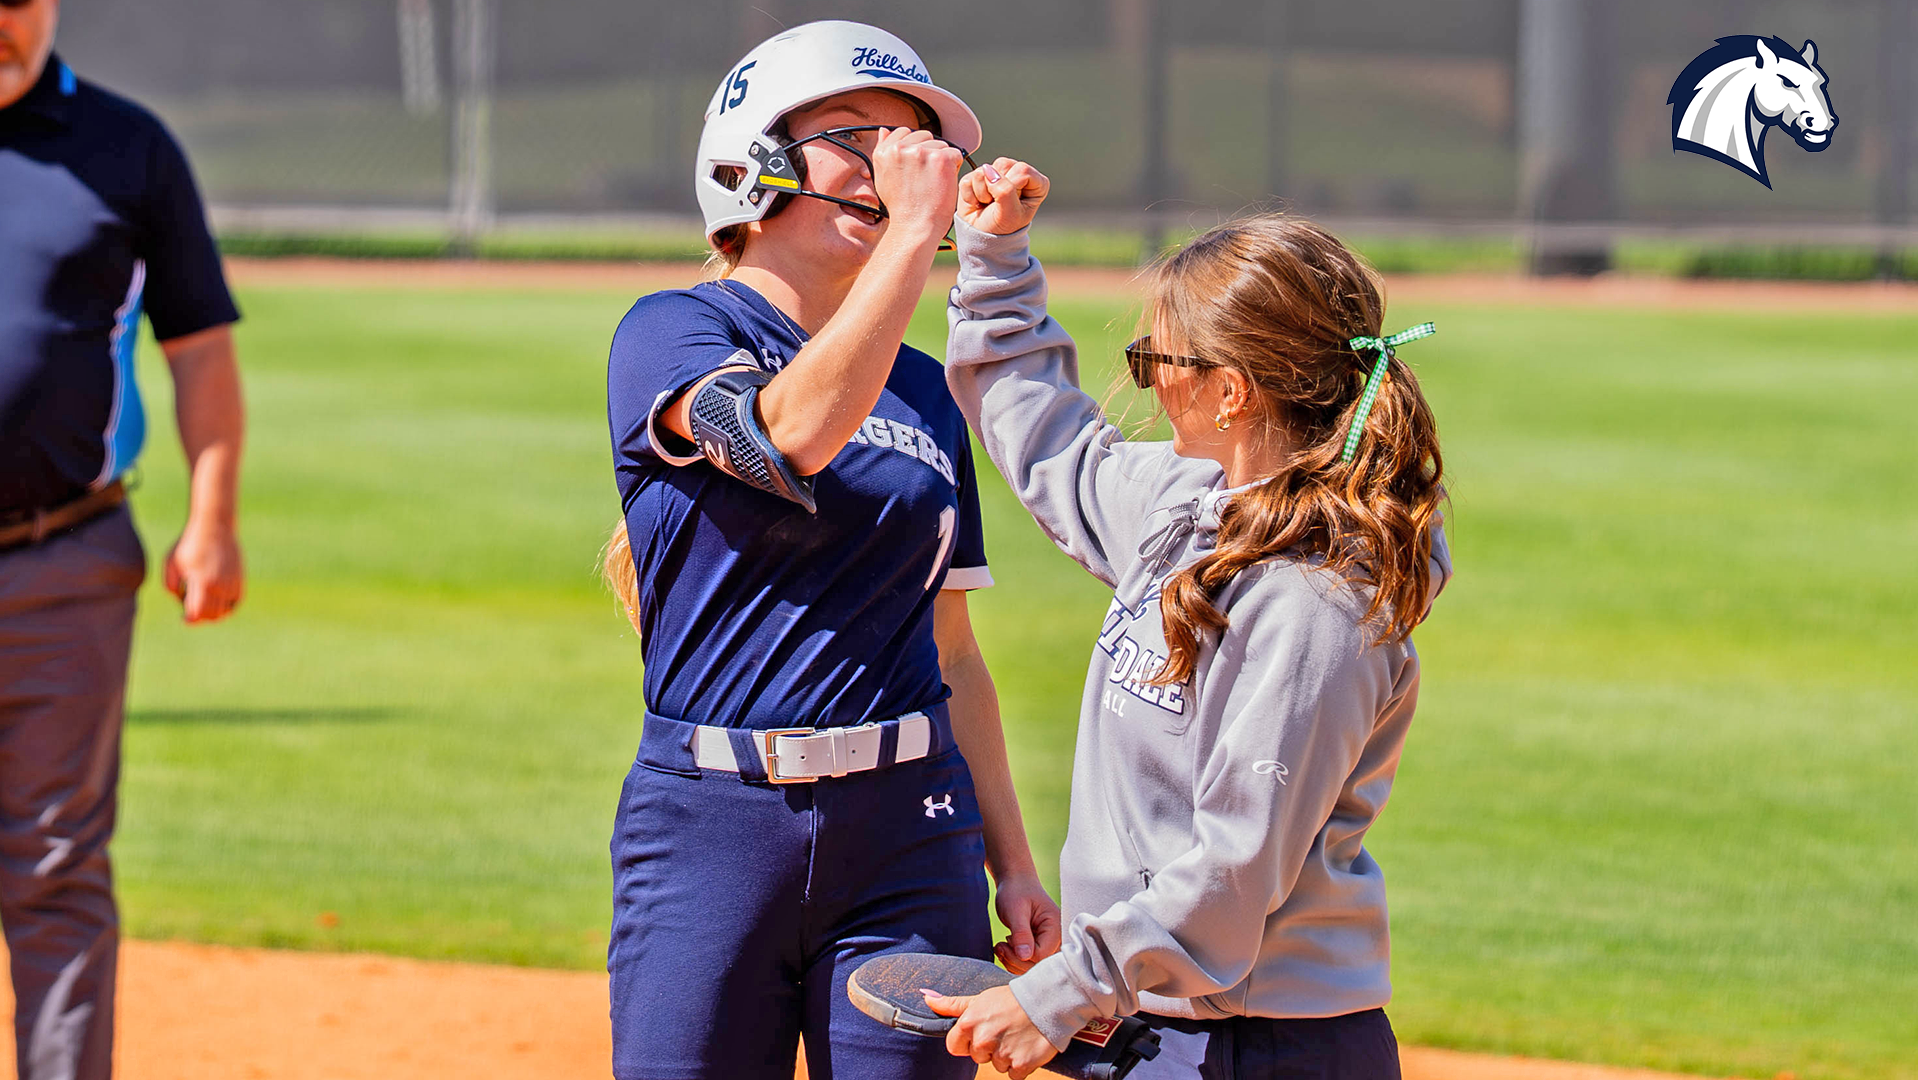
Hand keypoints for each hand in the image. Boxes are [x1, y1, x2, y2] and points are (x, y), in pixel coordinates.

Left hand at [164, 519, 243, 623]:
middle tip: (191, 610)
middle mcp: (220, 585)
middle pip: (212, 615)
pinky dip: (227, 606)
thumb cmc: (188, 544)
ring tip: (203, 605)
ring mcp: (232, 582)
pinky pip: (235, 601)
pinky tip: (217, 601)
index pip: (198, 613)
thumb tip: (180, 600)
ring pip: (226, 611)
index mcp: (202, 583)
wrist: (214, 526)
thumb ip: (170, 586)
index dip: (190, 620)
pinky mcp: (240, 578)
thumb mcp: (171, 564)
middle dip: (200, 617)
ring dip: (214, 613)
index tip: (184, 618)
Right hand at [871, 127, 964, 238]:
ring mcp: (921, 152)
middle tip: (925, 179)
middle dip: (929, 153)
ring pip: (941, 145)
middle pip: (925, 137)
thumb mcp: (883, 177)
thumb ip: (883, 151)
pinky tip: (943, 183)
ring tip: (933, 182)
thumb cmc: (901, 207)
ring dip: (942, 161)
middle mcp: (901, 148)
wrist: (914, 226)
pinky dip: (954, 168)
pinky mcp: (940, 158)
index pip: (905, 133)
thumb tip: (884, 130)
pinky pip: (955, 154)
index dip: (914, 149)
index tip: (916, 168)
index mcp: (885, 151)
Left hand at [926, 984, 1059, 1079]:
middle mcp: (983, 1040)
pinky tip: (1027, 1046)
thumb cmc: (1011, 999)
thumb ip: (951, 1004)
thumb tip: (925, 998)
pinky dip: (1021, 1064)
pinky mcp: (1020, 1065)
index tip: (983, 1031)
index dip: (968, 1041)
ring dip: (1006, 1055)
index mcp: (968, 1024)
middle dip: (989, 1047)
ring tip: (1018, 1036)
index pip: (955, 1047)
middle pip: (977, 1057)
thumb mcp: (979, 998)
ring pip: (996, 1065)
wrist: (1048, 1000)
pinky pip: (1014, 1074)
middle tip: (1005, 1030)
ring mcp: (1001, 1054)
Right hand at [959, 158, 1049, 235]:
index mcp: (1035, 182)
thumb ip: (1004, 190)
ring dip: (983, 192)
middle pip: (1003, 164)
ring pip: (985, 169)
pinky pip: (970, 178)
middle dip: (996, 188)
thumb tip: (987, 170)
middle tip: (998, 205)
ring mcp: (997, 172)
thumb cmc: (1002, 227)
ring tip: (988, 204)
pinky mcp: (978, 176)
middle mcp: (1016, 173)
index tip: (1011, 204)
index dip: (1012, 186)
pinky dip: (970, 195)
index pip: (1023, 170)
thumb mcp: (1010, 213)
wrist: (982, 236)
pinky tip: (978, 203)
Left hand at [991, 872, 1061, 974]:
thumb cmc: (1016, 891)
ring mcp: (1048, 944)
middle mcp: (1056, 938)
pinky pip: (1027, 963)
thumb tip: (1025, 957)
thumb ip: (1021, 933)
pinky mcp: (1039, 946)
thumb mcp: (1016, 910)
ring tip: (1000, 946)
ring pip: (1032, 968)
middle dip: (1015, 960)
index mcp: (1056, 927)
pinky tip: (1004, 948)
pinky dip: (1013, 960)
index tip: (1005, 940)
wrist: (1015, 882)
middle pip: (1038, 965)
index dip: (1021, 956)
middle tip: (1000, 946)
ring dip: (1012, 962)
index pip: (1041, 956)